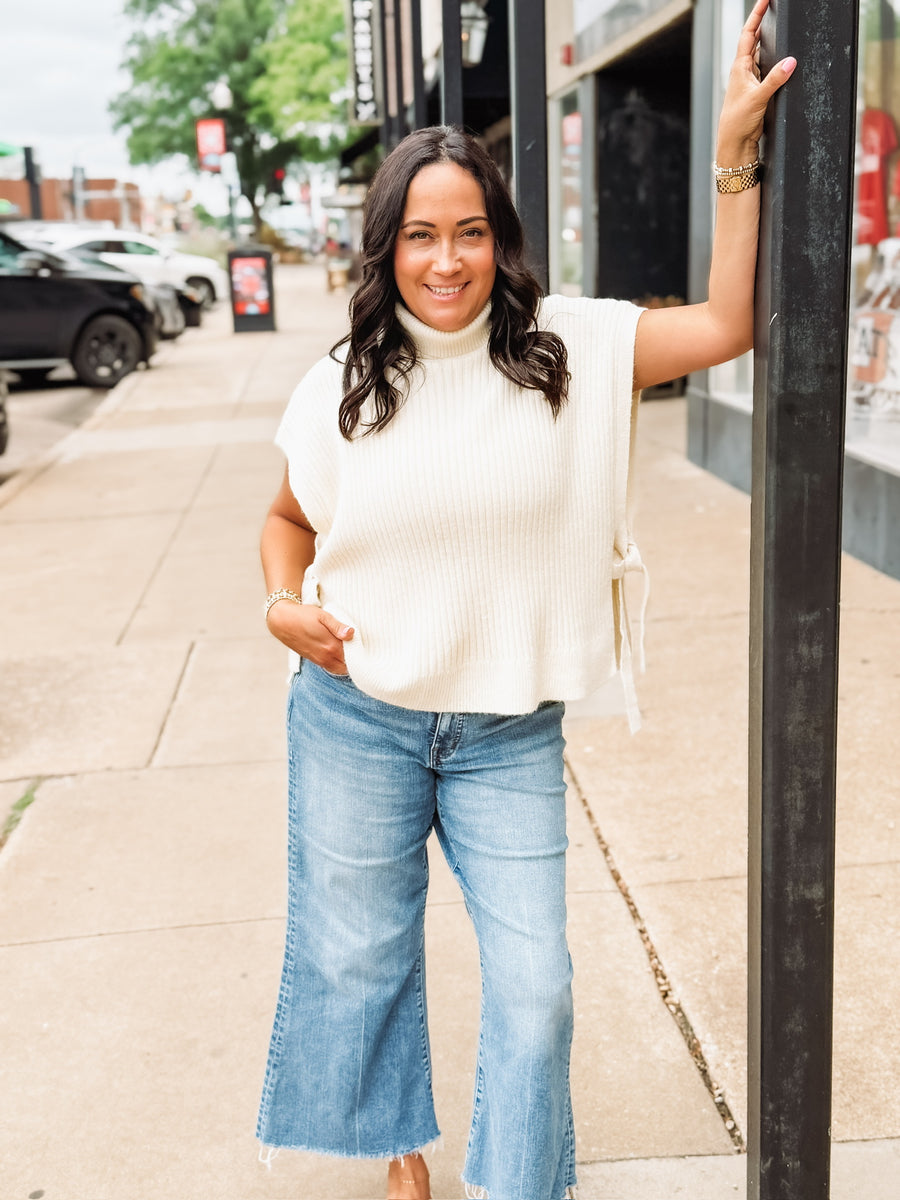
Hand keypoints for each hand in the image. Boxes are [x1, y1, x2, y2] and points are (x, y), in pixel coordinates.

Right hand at [266, 601, 353, 674]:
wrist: (282, 621)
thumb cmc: (303, 615)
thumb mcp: (322, 616)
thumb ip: (337, 626)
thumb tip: (351, 633)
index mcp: (330, 646)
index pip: (353, 657)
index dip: (361, 652)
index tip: (365, 646)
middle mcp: (325, 657)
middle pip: (347, 666)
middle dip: (355, 660)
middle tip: (361, 649)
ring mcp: (319, 660)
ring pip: (339, 669)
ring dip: (346, 663)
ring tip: (352, 651)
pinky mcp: (314, 660)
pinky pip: (331, 667)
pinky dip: (338, 663)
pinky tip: (340, 654)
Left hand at [717, 0, 796, 165]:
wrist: (734, 145)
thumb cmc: (738, 122)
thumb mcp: (758, 98)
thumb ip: (775, 79)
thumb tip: (791, 61)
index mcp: (740, 67)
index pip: (748, 33)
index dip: (756, 14)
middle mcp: (743, 71)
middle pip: (753, 40)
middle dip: (762, 22)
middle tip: (772, 7)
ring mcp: (750, 80)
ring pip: (760, 54)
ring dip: (768, 41)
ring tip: (777, 27)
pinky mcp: (756, 91)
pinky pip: (767, 70)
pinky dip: (773, 61)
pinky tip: (780, 60)